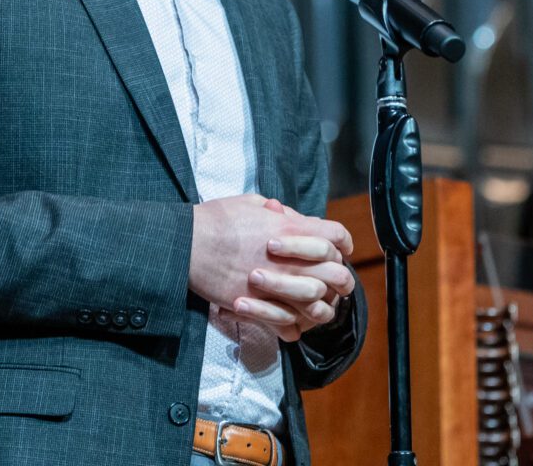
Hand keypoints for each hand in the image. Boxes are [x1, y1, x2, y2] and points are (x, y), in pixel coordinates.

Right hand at [189, 194, 353, 341]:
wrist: (188, 244)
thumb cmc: (215, 219)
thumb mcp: (250, 203)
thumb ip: (277, 211)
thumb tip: (289, 215)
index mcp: (293, 229)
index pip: (338, 236)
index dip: (344, 243)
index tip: (341, 250)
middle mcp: (293, 260)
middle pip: (339, 274)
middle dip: (340, 278)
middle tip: (331, 281)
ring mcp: (279, 287)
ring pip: (320, 306)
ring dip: (320, 307)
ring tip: (311, 306)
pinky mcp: (261, 308)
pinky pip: (290, 326)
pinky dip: (293, 328)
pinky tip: (289, 324)